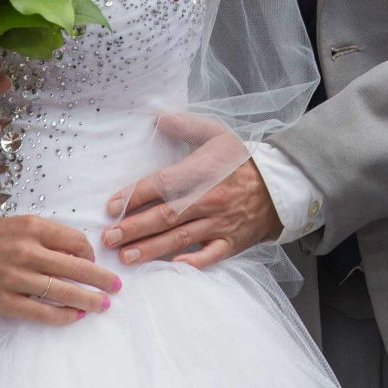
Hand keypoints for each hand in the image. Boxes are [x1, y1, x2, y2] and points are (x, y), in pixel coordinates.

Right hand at [0, 214, 119, 324]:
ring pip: (62, 291)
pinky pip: (41, 312)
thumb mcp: (14, 224)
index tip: (94, 262)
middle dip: (101, 279)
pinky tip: (76, 316)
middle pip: (76, 267)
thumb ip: (44, 235)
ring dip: (88, 299)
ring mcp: (14, 278)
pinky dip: (63, 315)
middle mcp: (25, 250)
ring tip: (104, 304)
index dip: (91, 254)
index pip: (75, 241)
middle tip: (117, 286)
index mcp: (30, 226)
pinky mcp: (2, 301)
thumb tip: (77, 252)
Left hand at [102, 114, 280, 269]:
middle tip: (108, 237)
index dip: (135, 195)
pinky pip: (211, 257)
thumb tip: (158, 118)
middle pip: (166, 215)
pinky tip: (172, 269)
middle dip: (135, 227)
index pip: (162, 184)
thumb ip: (186, 126)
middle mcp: (208, 199)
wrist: (278, 185)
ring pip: (181, 238)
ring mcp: (220, 223)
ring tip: (126, 256)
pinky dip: (193, 264)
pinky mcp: (231, 243)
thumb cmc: (240, 161)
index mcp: (201, 172)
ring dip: (152, 248)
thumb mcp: (217, 134)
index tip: (112, 206)